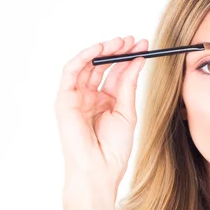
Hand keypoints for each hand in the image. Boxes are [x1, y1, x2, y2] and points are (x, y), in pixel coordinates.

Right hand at [54, 36, 147, 198]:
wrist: (99, 169)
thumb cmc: (114, 148)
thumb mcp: (127, 111)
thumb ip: (128, 85)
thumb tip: (138, 60)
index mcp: (107, 101)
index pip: (117, 72)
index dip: (130, 57)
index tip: (145, 45)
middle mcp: (91, 96)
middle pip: (103, 66)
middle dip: (118, 50)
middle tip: (133, 40)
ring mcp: (77, 97)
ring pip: (87, 65)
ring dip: (103, 50)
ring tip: (120, 42)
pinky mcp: (65, 99)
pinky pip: (71, 72)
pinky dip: (83, 57)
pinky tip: (99, 49)